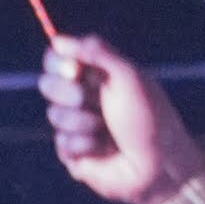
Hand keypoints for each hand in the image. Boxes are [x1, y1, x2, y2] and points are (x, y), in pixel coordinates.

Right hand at [41, 34, 204, 203]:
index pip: (59, 58)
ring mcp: (77, 125)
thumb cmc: (148, 117)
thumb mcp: (127, 75)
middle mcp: (84, 97)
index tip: (72, 69)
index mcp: (97, 74)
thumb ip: (96, 52)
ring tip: (104, 130)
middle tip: (85, 100)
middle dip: (67, 92)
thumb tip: (59, 40)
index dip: (57, 62)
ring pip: (54, 115)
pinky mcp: (74, 154)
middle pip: (48, 84)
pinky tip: (103, 150)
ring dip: (80, 121)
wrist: (157, 164)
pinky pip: (61, 143)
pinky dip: (83, 145)